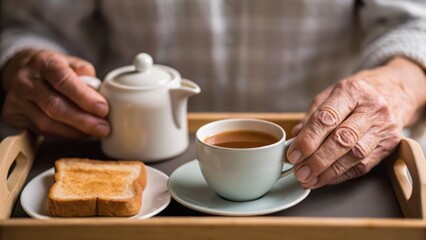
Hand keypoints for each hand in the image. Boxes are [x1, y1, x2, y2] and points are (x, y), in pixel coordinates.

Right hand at [1, 49, 109, 137]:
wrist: (24, 71)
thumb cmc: (55, 70)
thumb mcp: (71, 63)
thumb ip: (86, 75)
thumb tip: (98, 92)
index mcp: (44, 63)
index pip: (64, 81)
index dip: (85, 98)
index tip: (103, 109)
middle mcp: (26, 81)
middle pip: (55, 106)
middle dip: (83, 121)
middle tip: (104, 128)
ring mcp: (16, 99)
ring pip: (47, 123)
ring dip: (75, 131)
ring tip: (95, 132)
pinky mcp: (12, 115)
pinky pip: (41, 131)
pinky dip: (64, 135)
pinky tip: (79, 133)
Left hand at [287, 57, 425, 188]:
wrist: (394, 93)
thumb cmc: (355, 96)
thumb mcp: (331, 95)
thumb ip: (312, 116)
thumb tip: (296, 137)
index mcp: (352, 91)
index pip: (327, 118)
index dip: (308, 140)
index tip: (293, 154)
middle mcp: (371, 108)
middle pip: (342, 139)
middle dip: (317, 160)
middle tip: (300, 172)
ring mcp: (384, 127)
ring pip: (354, 155)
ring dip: (328, 172)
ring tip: (309, 180)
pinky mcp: (390, 145)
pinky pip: (363, 166)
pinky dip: (341, 175)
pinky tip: (325, 178)